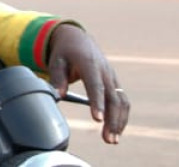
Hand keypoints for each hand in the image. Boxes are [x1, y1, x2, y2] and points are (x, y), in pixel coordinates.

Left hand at [47, 23, 129, 143]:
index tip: (98, 119)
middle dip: (112, 120)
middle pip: (112, 98)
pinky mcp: (115, 83)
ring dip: (119, 121)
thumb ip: (57, 78)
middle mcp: (105, 71)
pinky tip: (116, 130)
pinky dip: (122, 116)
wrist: (77, 39)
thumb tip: (58, 95)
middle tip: (107, 139)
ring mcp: (112, 77)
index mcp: (89, 63)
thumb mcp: (56, 61)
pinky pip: (122, 101)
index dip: (97, 102)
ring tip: (111, 140)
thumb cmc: (64, 52)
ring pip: (121, 101)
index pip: (95, 85)